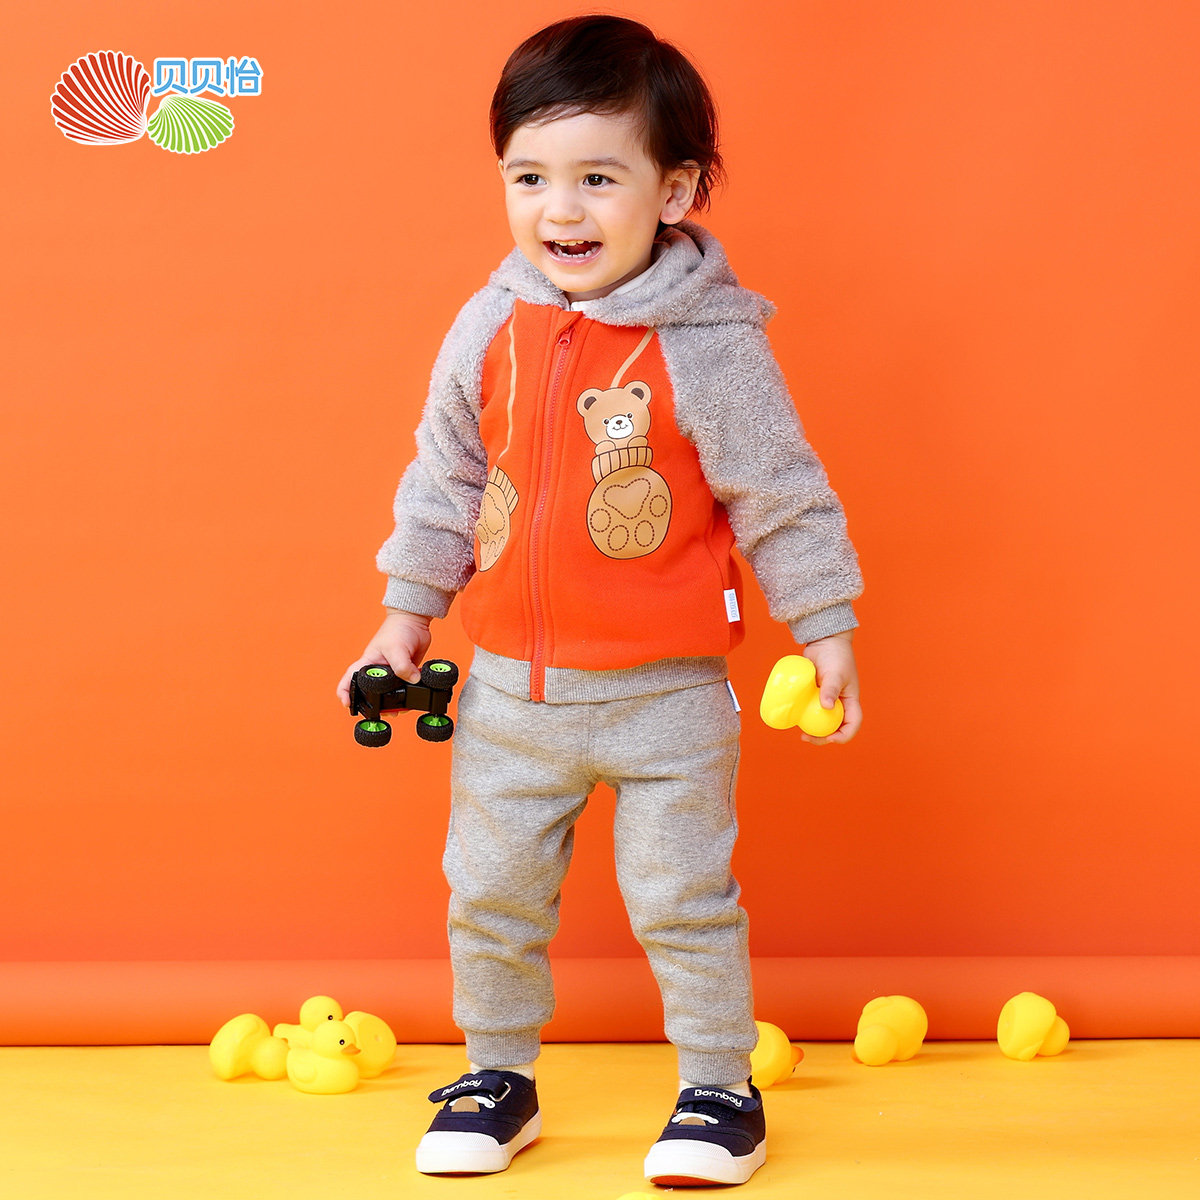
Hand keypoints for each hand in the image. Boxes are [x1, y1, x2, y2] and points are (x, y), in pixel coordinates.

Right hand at [336, 610, 432, 706]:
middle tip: (385, 712)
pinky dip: (409, 694)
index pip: (349, 679)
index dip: (345, 693)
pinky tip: (415, 697)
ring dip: (395, 702)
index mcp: (367, 663)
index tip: (348, 704)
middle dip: (376, 704)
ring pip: (390, 693)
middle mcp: (378, 670)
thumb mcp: (397, 648)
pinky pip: (405, 687)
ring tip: (402, 708)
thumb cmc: (398, 629)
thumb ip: (402, 666)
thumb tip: (413, 681)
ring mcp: (392, 673)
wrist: (414, 621)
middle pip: (371, 692)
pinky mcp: (405, 673)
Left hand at [800, 630, 860, 744]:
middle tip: (806, 737)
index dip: (843, 736)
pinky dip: (803, 716)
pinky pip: (809, 710)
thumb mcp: (835, 673)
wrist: (824, 641)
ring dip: (812, 729)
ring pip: (820, 721)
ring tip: (800, 731)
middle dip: (823, 737)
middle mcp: (840, 704)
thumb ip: (831, 689)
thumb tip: (826, 707)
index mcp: (851, 701)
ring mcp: (826, 700)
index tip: (829, 738)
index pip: (852, 724)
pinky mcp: (814, 695)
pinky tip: (794, 717)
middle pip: (835, 728)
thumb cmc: (836, 655)